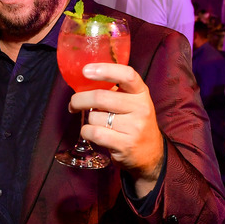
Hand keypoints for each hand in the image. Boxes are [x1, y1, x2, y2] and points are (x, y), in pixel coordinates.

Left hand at [69, 63, 163, 196]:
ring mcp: (134, 128)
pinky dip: (86, 132)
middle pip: (101, 97)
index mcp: (141, 93)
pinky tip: (91, 133)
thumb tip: (81, 83)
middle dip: (79, 99)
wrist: (150, 153)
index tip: (86, 70)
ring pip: (95, 117)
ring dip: (87, 120)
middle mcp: (141, 108)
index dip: (105, 70)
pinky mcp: (125, 145)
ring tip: (95, 123)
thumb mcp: (131, 101)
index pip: (127, 75)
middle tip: (74, 103)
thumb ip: (113, 90)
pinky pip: (94, 133)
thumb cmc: (133, 122)